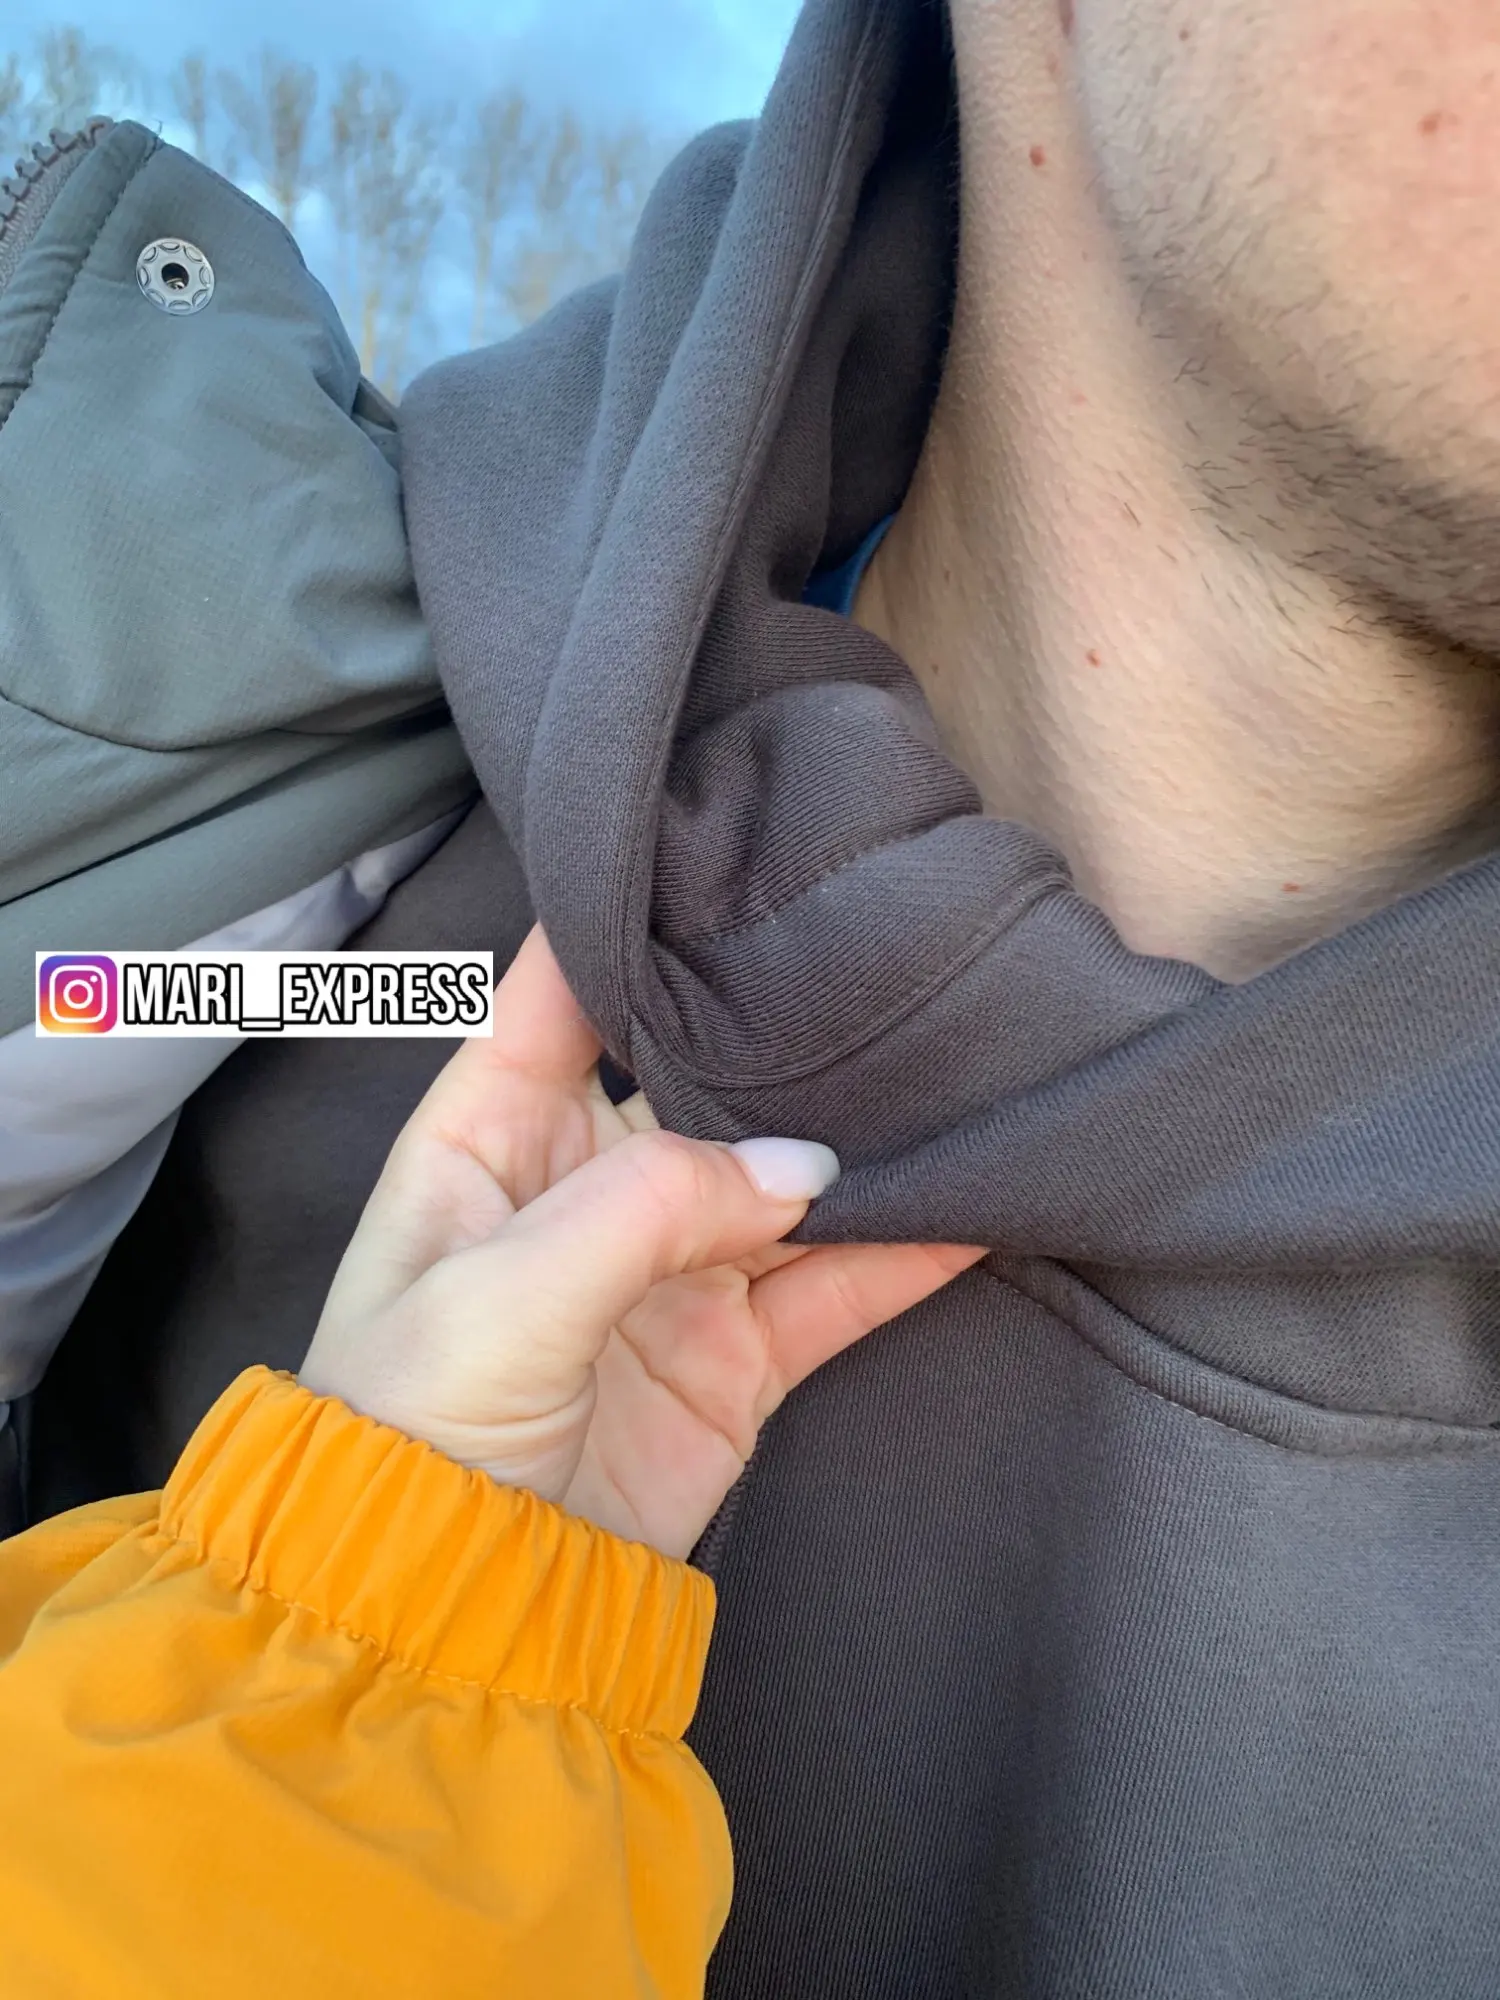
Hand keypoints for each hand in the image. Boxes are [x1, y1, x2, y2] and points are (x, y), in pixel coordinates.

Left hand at [301, 924, 987, 1557]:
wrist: (451, 1608)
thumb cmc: (418, 1429)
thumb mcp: (504, 1293)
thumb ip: (651, 1206)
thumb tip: (808, 1166)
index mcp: (493, 1137)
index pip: (558, 997)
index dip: (625, 923)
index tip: (720, 856)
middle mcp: (586, 1186)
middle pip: (700, 1079)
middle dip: (778, 1035)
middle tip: (879, 966)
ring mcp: (670, 1271)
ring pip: (785, 1182)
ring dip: (861, 1145)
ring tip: (953, 1077)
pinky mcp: (737, 1356)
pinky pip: (834, 1288)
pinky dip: (904, 1252)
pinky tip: (973, 1204)